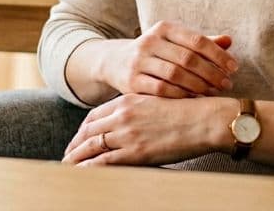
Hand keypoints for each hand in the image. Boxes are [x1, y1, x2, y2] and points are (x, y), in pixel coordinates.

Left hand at [63, 94, 233, 166]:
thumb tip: (132, 121)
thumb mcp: (158, 102)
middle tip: (67, 155)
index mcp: (128, 101)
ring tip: (67, 166)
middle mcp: (123, 116)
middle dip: (75, 144)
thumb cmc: (189, 110)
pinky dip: (88, 168)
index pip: (95, 115)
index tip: (79, 137)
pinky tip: (81, 173)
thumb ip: (140, 109)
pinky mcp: (135, 153)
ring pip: (91, 146)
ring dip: (75, 157)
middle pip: (88, 131)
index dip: (83, 129)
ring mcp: (127, 134)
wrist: (206, 119)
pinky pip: (102, 162)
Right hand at [97, 20, 236, 97]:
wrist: (115, 62)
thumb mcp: (175, 42)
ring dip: (198, 86)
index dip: (218, 54)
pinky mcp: (132, 81)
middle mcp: (150, 41)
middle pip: (187, 59)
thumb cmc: (156, 52)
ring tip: (213, 92)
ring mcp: (139, 61)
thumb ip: (201, 43)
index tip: (234, 67)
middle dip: (211, 73)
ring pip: (175, 75)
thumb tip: (229, 40)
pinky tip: (194, 100)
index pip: (197, 40)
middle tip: (226, 84)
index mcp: (164, 28)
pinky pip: (162, 91)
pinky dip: (181, 96)